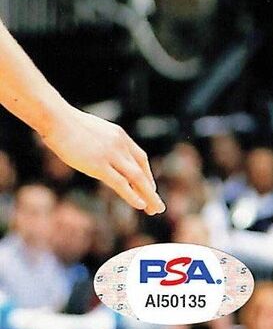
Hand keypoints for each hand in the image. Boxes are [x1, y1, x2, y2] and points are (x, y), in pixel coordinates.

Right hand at [40, 102, 163, 213]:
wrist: (58, 120)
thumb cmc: (68, 125)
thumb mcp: (92, 132)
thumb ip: (101, 143)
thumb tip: (96, 153)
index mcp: (119, 135)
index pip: (140, 157)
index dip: (146, 174)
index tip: (150, 187)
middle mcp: (120, 144)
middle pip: (141, 170)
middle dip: (150, 188)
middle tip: (158, 205)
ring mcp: (111, 155)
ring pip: (136, 178)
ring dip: (148, 195)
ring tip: (156, 209)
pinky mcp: (98, 165)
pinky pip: (120, 183)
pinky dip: (132, 195)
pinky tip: (141, 205)